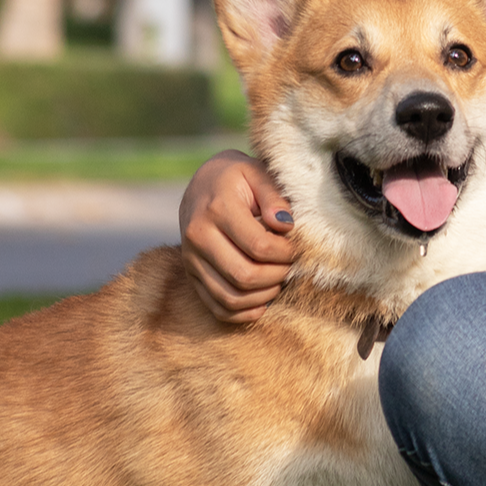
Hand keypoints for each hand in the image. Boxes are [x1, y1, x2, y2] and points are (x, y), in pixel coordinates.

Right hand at [179, 150, 294, 323]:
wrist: (202, 183)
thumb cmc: (237, 177)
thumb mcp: (257, 173)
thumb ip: (274, 196)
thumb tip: (285, 225)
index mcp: (217, 209)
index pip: (259, 247)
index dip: (285, 253)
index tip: (295, 247)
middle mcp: (197, 237)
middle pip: (244, 276)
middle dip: (277, 276)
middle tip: (290, 266)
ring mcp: (190, 259)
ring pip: (230, 297)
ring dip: (262, 296)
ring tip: (278, 281)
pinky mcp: (190, 275)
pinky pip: (216, 307)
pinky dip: (242, 313)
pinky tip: (262, 301)